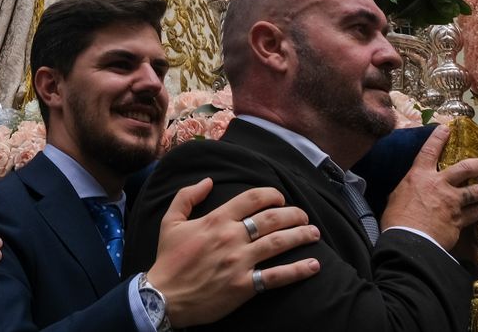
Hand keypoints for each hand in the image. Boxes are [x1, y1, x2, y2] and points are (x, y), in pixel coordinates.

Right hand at [146, 178, 321, 326]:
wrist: (163, 297)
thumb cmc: (168, 259)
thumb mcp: (170, 221)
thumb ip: (187, 196)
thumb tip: (208, 181)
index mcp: (216, 219)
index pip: (252, 198)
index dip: (271, 194)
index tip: (281, 199)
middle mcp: (231, 237)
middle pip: (272, 218)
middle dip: (293, 214)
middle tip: (303, 216)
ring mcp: (239, 262)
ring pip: (279, 243)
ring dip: (301, 235)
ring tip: (314, 233)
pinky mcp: (243, 286)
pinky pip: (276, 277)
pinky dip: (298, 270)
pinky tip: (314, 265)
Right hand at [382, 124, 477, 250]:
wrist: (409, 241)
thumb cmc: (396, 219)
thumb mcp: (396, 197)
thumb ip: (408, 189)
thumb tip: (409, 190)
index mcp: (419, 176)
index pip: (429, 151)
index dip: (438, 138)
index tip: (446, 129)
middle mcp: (439, 184)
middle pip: (464, 168)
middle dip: (476, 165)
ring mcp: (452, 202)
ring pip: (476, 191)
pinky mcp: (459, 219)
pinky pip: (476, 213)